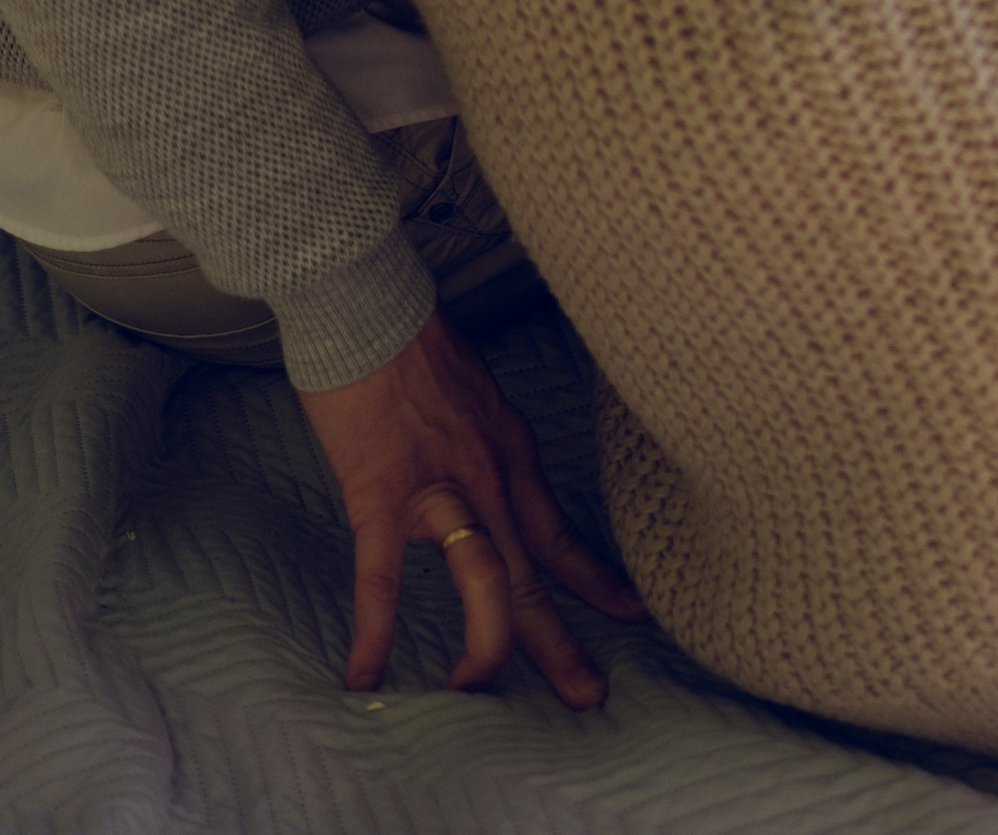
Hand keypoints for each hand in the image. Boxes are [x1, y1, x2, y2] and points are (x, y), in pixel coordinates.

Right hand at [299, 305, 644, 705]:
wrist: (365, 301)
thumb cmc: (409, 338)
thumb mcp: (474, 390)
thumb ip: (482, 440)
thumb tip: (479, 471)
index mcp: (510, 451)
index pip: (562, 532)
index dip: (597, 579)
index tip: (633, 613)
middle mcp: (490, 476)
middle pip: (535, 575)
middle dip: (563, 643)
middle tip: (591, 697)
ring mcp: (439, 487)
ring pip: (486, 580)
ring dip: (486, 645)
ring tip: (475, 692)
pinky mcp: (382, 493)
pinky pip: (382, 578)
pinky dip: (375, 632)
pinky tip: (364, 675)